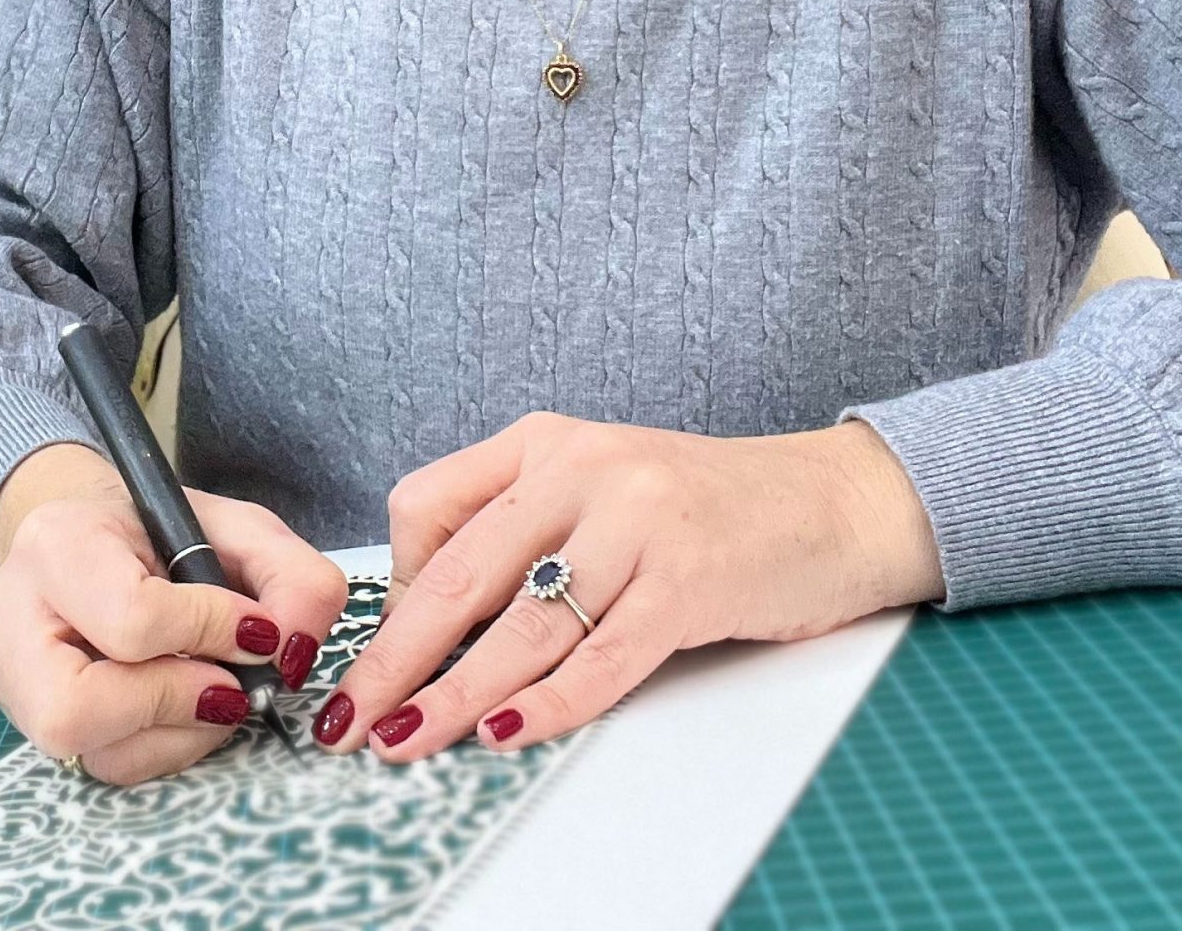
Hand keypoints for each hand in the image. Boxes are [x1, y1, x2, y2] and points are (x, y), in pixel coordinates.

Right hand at [0, 443, 346, 783]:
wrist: (85, 541)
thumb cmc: (158, 534)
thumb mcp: (234, 528)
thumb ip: (289, 576)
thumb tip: (293, 650)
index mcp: (58, 542)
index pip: (131, 617)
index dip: (208, 633)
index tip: (255, 631)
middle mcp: (11, 614)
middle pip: (75, 708)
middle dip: (172, 705)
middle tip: (227, 688)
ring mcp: (6, 676)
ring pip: (90, 751)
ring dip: (177, 734)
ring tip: (213, 693)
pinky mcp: (23, 720)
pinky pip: (99, 764)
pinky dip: (160, 746)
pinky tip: (182, 708)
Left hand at [315, 415, 940, 759]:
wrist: (833, 502)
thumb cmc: (703, 509)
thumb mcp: (594, 491)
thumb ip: (520, 536)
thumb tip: (430, 625)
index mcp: (542, 443)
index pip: (426, 505)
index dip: (391, 585)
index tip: (382, 648)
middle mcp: (581, 469)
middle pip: (458, 572)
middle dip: (394, 656)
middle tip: (349, 715)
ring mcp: (638, 522)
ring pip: (522, 625)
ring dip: (455, 694)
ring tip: (409, 739)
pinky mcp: (690, 581)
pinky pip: (601, 656)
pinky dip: (549, 703)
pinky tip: (508, 733)